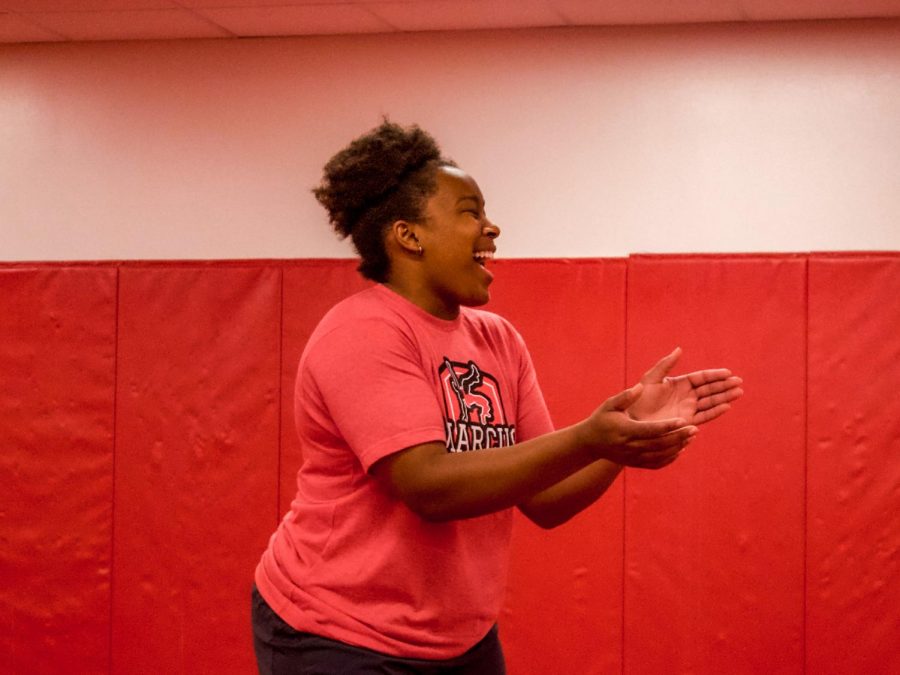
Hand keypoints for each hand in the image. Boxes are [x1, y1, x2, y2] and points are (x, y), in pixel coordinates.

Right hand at [580, 383, 697, 468]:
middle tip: (695, 428)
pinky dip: (671, 457)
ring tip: (691, 436)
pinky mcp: (636, 464)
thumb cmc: (601, 420)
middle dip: (679, 437)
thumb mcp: (609, 405)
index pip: (651, 430)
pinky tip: (681, 448)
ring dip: (678, 446)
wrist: (590, 443)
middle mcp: (631, 446)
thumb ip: (625, 396)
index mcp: (625, 431)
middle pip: (660, 444)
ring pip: (661, 455)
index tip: (684, 420)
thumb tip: (640, 387)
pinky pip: (657, 464)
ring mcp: (634, 457)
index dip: (668, 426)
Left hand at [628, 347, 743, 425]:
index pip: (701, 378)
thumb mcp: (651, 378)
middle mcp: (686, 396)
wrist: (633, 419)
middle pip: (709, 389)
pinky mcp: (687, 421)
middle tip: (739, 382)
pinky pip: (704, 415)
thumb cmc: (639, 398)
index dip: (714, 375)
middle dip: (724, 385)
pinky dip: (715, 411)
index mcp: (679, 383)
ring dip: (724, 397)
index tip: (728, 373)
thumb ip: (665, 365)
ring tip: (739, 392)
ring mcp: (688, 409)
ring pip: (710, 402)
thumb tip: (679, 349)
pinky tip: (727, 406)